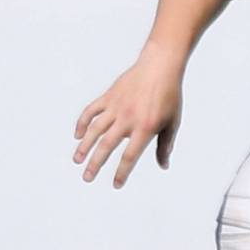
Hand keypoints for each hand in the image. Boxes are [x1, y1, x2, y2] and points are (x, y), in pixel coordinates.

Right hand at [73, 42, 183, 187]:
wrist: (162, 65)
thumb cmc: (170, 94)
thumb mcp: (173, 121)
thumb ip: (165, 145)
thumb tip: (164, 165)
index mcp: (146, 126)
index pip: (130, 155)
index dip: (122, 172)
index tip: (116, 184)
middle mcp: (129, 118)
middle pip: (107, 146)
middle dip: (95, 164)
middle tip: (87, 178)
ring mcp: (117, 106)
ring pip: (95, 130)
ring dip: (84, 146)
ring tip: (77, 160)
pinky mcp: (110, 96)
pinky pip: (91, 110)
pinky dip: (82, 122)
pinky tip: (78, 135)